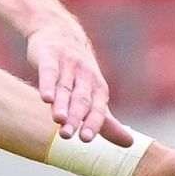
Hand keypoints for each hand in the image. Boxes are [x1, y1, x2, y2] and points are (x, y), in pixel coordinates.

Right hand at [27, 18, 110, 141]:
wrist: (60, 31)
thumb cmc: (77, 71)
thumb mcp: (93, 94)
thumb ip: (106, 121)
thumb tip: (129, 144)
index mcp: (98, 88)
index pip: (98, 108)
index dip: (93, 123)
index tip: (86, 140)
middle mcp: (85, 76)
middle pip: (81, 100)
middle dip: (75, 118)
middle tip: (67, 136)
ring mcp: (68, 65)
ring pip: (65, 88)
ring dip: (61, 104)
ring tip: (58, 120)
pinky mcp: (49, 56)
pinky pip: (49, 72)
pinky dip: (47, 85)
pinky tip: (45, 97)